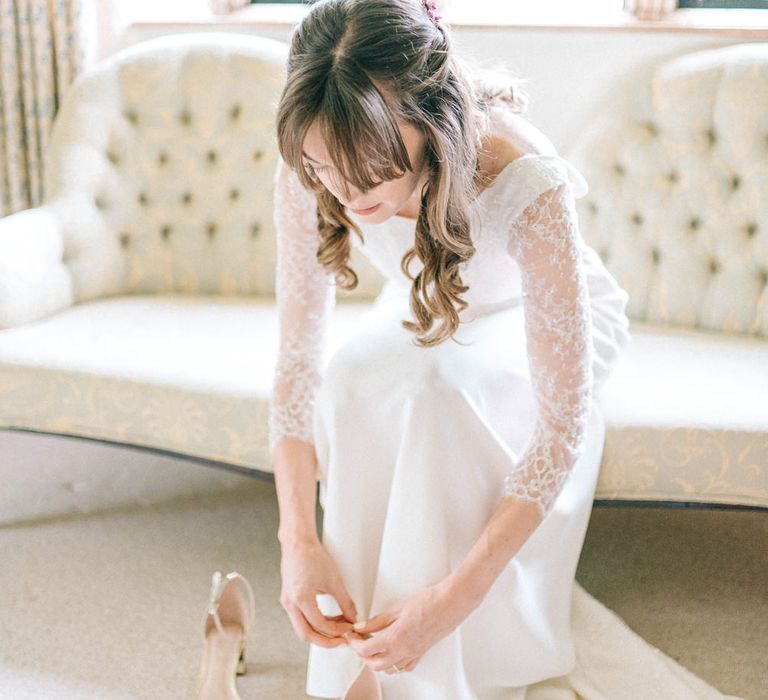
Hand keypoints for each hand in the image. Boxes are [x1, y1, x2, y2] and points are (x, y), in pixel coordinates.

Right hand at [279, 539, 357, 647]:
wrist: (298, 543)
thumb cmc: (313, 556)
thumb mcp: (334, 580)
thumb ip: (345, 602)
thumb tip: (353, 617)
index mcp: (300, 598)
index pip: (319, 625)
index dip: (336, 631)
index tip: (349, 629)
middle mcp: (290, 603)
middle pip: (306, 635)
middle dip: (326, 641)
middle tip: (342, 640)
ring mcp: (287, 602)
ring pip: (302, 628)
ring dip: (321, 632)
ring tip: (339, 627)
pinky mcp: (289, 599)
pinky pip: (300, 619)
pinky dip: (315, 622)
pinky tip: (328, 618)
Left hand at [344, 579, 468, 673]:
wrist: (449, 604)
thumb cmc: (427, 602)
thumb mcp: (397, 608)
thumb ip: (377, 621)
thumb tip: (361, 627)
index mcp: (394, 639)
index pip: (365, 650)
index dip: (353, 643)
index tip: (351, 635)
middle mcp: (402, 652)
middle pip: (373, 664)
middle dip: (361, 655)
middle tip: (358, 641)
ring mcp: (412, 655)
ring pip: (387, 669)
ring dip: (376, 661)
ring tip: (372, 645)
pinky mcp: (421, 654)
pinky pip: (403, 667)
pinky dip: (393, 664)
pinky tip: (392, 652)